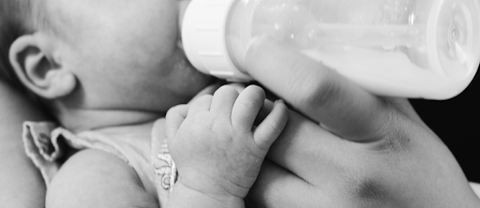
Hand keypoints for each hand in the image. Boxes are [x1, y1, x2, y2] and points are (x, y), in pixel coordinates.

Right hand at [166, 85, 287, 199]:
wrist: (208, 192)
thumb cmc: (192, 165)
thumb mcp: (173, 140)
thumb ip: (175, 116)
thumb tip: (190, 102)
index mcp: (196, 122)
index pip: (207, 98)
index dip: (211, 105)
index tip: (215, 116)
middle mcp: (217, 126)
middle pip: (227, 93)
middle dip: (231, 98)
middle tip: (234, 109)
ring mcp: (238, 136)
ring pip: (251, 98)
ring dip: (255, 95)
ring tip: (256, 102)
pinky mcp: (257, 147)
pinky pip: (273, 124)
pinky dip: (280, 112)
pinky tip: (280, 106)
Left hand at [242, 40, 479, 206]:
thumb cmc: (422, 175)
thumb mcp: (404, 121)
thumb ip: (359, 90)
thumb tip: (308, 59)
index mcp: (380, 134)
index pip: (314, 90)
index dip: (274, 66)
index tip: (258, 55)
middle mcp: (351, 178)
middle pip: (273, 133)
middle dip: (258, 113)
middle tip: (263, 103)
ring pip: (259, 175)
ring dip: (255, 152)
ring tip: (272, 142)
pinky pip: (266, 202)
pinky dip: (265, 182)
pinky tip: (283, 173)